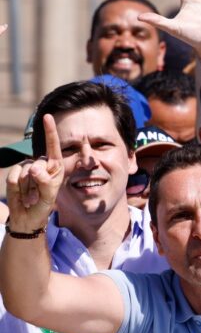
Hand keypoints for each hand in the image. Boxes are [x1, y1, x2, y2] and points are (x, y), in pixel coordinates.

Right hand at [4, 115, 64, 231]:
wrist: (28, 216)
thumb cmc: (43, 204)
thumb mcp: (49, 194)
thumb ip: (44, 181)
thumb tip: (33, 169)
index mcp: (55, 165)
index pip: (53, 145)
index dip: (50, 130)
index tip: (47, 116)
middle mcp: (40, 163)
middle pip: (36, 163)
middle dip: (37, 182)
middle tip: (38, 195)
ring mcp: (26, 168)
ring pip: (24, 172)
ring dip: (27, 188)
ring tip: (31, 197)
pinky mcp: (14, 175)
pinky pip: (12, 177)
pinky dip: (16, 188)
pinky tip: (21, 195)